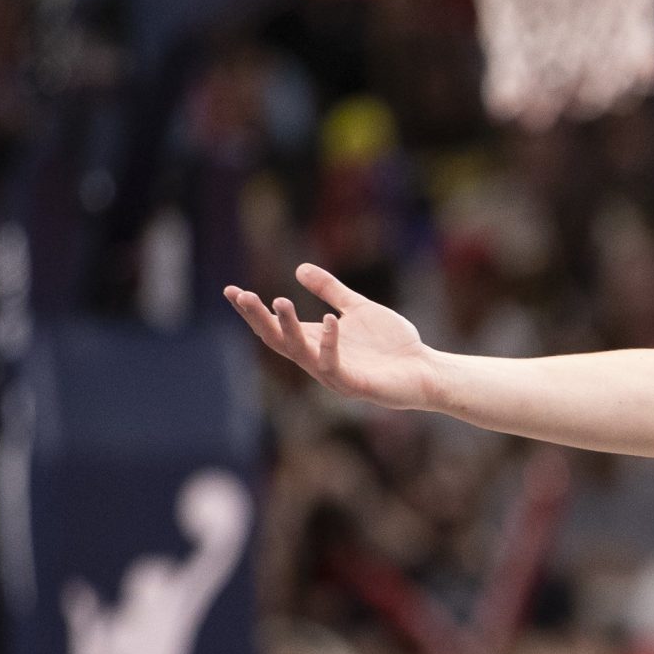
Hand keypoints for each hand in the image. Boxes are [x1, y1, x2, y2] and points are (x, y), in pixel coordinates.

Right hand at [224, 264, 437, 410]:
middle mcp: (317, 359)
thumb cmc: (392, 344)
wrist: (424, 370)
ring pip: (301, 353)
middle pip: (277, 340)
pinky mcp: (355, 385)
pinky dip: (329, 343)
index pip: (274, 326)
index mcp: (314, 340)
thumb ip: (330, 290)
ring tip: (280, 301)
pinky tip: (330, 320)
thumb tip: (299, 268)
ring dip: (289, 327)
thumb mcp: (358, 309)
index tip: (230, 290)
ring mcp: (334, 374)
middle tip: (242, 295)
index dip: (252, 311)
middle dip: (258, 319)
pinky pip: (334, 365)